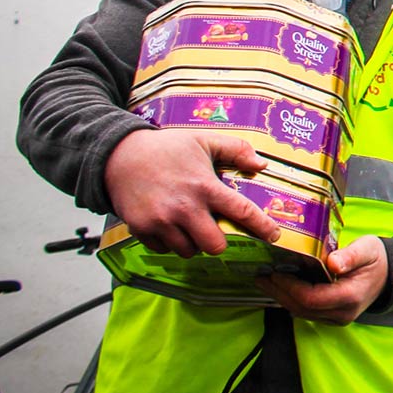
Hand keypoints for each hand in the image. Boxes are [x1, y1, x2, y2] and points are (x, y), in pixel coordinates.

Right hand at [102, 128, 280, 255]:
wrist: (118, 156)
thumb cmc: (165, 148)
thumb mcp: (204, 140)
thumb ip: (236, 149)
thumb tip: (261, 164)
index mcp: (205, 187)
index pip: (242, 212)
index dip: (262, 227)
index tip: (274, 237)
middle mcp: (184, 208)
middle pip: (215, 246)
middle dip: (219, 241)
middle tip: (214, 229)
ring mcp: (161, 222)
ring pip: (189, 251)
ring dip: (193, 243)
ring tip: (188, 224)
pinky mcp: (142, 230)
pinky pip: (164, 250)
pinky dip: (170, 243)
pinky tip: (169, 225)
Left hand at [257, 236, 388, 323]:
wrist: (389, 275)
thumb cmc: (376, 259)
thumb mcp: (368, 249)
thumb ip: (350, 256)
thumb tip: (332, 263)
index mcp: (350, 297)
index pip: (312, 298)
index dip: (290, 287)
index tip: (276, 272)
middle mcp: (342, 313)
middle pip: (301, 308)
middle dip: (279, 292)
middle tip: (261, 275)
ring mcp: (336, 318)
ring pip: (300, 312)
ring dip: (281, 296)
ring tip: (265, 280)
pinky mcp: (330, 317)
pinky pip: (305, 311)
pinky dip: (290, 299)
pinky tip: (280, 286)